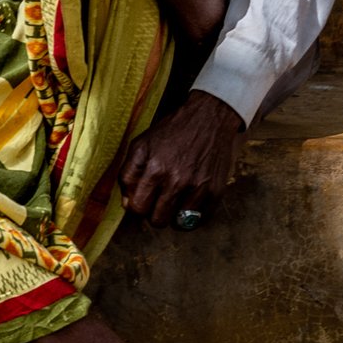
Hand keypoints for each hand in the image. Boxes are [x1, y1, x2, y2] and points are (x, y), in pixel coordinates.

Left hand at [111, 91, 245, 227]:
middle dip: (154, 213)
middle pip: (157, 220)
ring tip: (174, 199)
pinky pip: (199, 221)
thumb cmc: (172, 132)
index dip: (137, 205)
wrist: (208, 119)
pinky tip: (189, 202)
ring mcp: (198, 188)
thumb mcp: (142, 145)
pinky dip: (192, 216)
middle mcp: (177, 180)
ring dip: (174, 215)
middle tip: (158, 200)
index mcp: (154, 168)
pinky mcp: (215, 192)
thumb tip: (127, 204)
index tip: (143, 198)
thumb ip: (129, 174)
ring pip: (178, 223)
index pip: (137, 208)